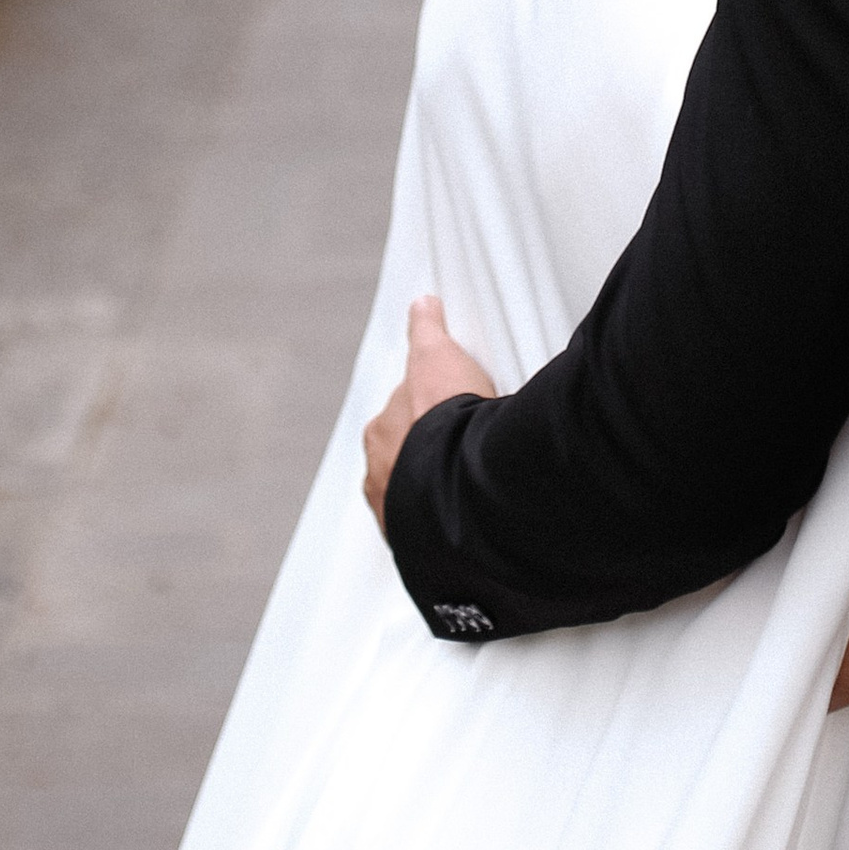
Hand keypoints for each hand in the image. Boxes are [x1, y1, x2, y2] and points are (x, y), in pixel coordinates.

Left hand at [361, 295, 497, 537]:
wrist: (461, 483)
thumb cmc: (444, 422)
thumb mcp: (437, 356)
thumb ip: (427, 329)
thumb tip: (422, 305)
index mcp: (379, 435)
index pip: (398, 420)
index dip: (425, 413)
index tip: (447, 415)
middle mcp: (379, 477)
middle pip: (403, 460)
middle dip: (427, 454)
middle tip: (463, 445)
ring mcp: (397, 514)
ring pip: (416, 496)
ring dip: (437, 489)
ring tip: (469, 480)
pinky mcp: (420, 544)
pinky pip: (430, 531)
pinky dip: (446, 521)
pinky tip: (469, 512)